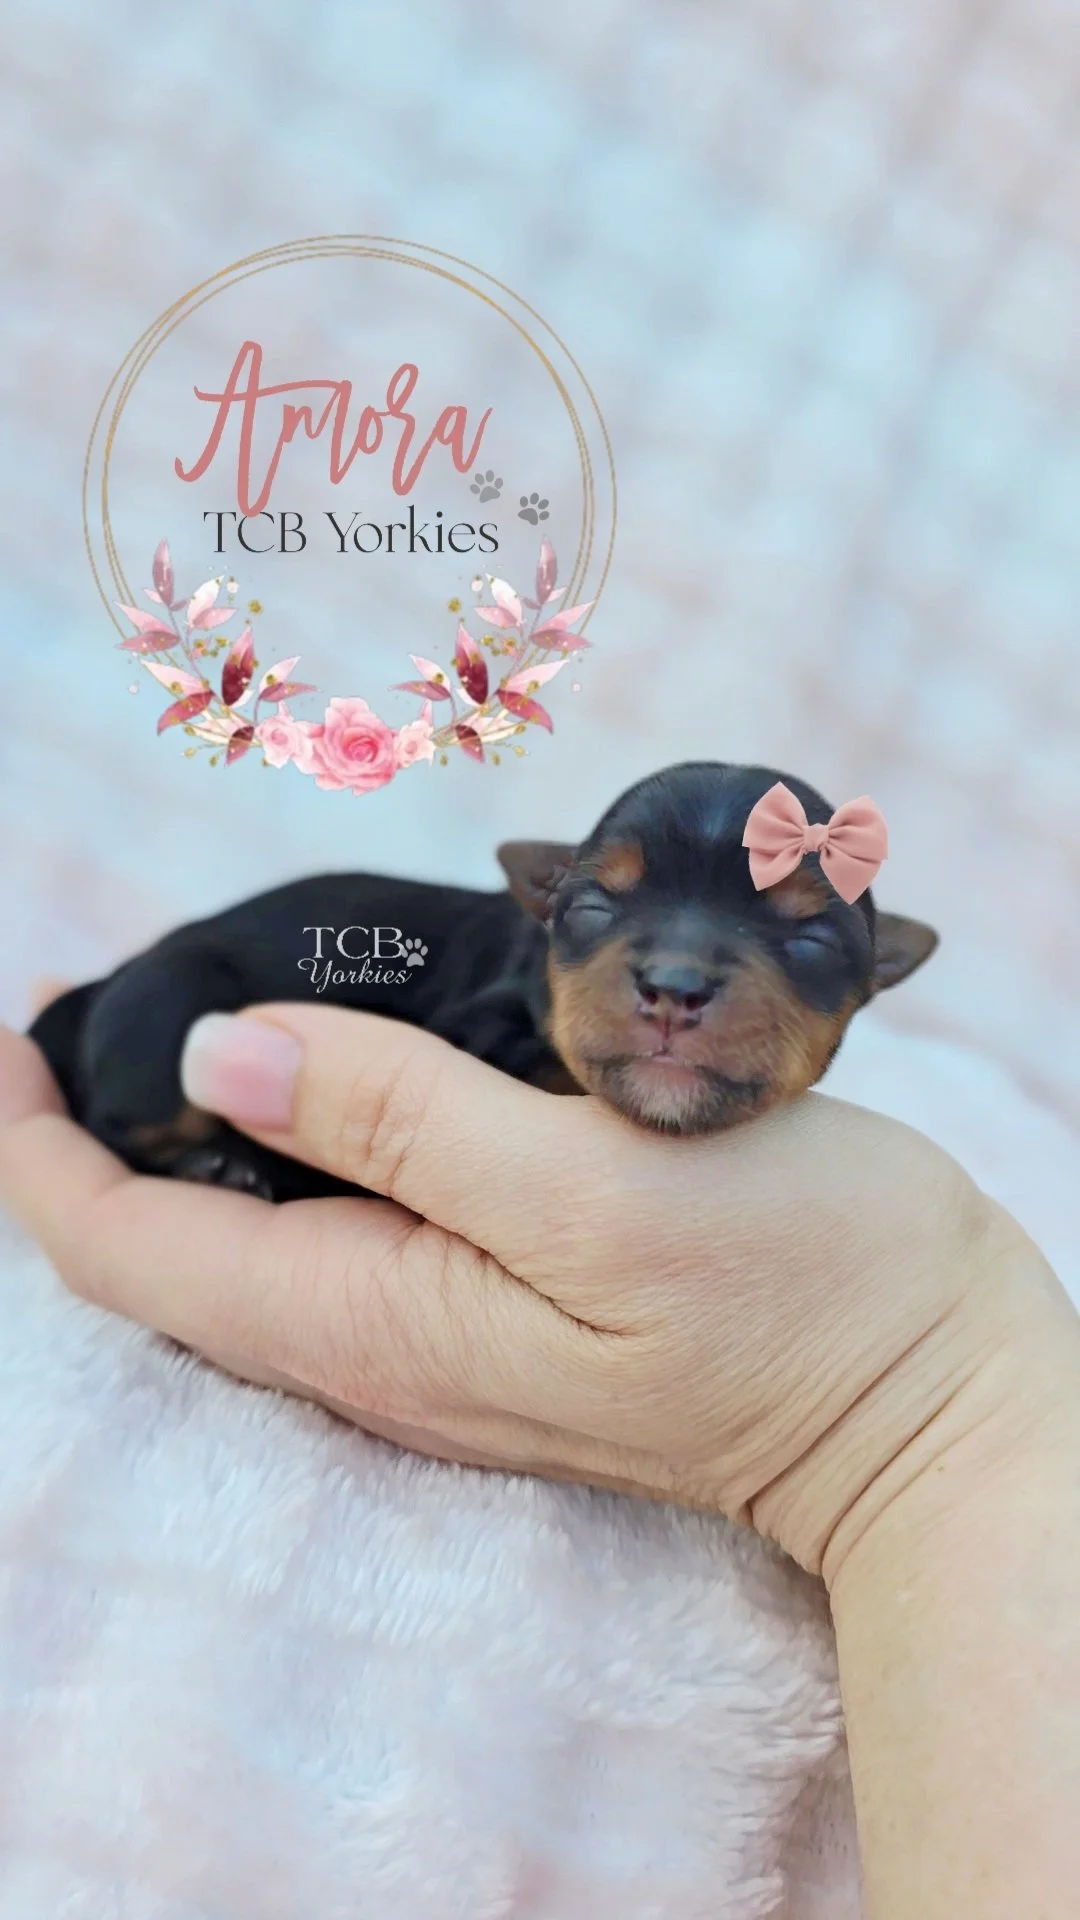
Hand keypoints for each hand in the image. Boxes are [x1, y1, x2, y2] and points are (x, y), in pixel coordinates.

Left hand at [0, 997, 1067, 1582]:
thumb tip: (223, 1060)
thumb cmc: (793, 1286)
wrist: (925, 1397)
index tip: (12, 1027)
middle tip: (85, 1002)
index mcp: (371, 1319)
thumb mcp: (595, 1186)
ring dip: (188, 1136)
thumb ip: (402, 1121)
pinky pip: (339, 1235)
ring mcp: (435, 1342)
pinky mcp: (494, 1315)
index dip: (36, 1143)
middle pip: (164, 1254)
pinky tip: (331, 1069)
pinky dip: (294, 1146)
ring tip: (184, 1012)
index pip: (125, 1247)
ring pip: (247, 1244)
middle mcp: (377, 1348)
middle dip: (91, 1133)